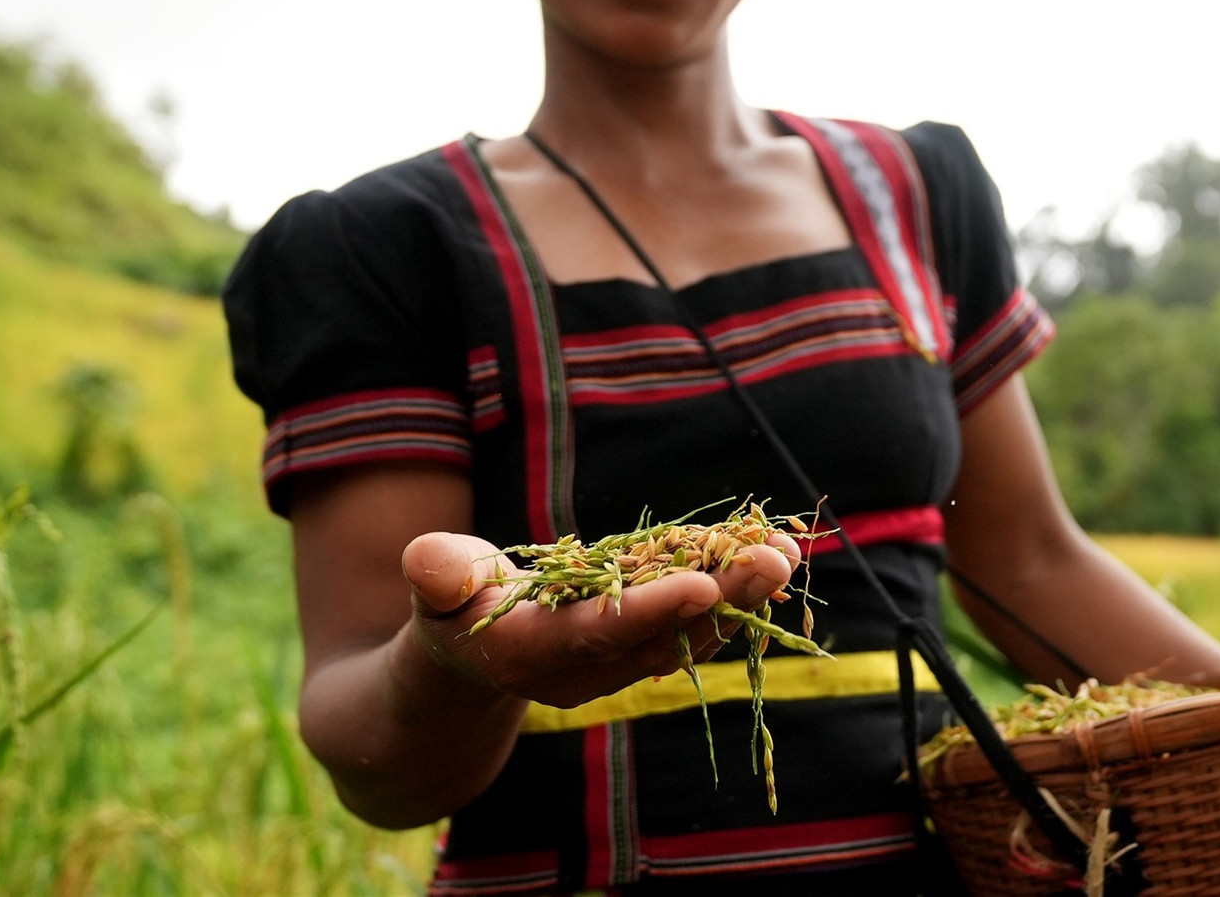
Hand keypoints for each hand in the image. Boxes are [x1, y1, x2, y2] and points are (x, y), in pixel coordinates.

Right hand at [399, 530, 798, 710]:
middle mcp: (586, 671)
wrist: (466, 665)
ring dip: (741, 594)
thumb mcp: (433, 591)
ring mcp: (619, 664)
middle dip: (723, 597)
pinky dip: (732, 592)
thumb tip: (434, 562)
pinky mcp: (641, 647)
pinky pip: (694, 622)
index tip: (704, 582)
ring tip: (786, 550)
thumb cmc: (447, 610)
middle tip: (775, 558)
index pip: (600, 634)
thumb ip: (438, 576)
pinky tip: (769, 556)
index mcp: (532, 654)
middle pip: (663, 635)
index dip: (652, 610)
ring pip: (690, 632)